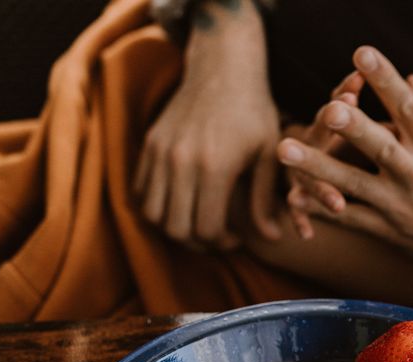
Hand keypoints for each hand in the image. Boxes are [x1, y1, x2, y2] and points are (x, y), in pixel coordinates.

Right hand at [135, 1, 279, 247]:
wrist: (223, 67)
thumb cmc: (255, 112)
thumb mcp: (270, 155)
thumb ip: (265, 200)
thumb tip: (272, 238)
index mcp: (215, 166)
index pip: (208, 228)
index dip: (224, 243)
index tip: (238, 237)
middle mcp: (181, 161)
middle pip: (177, 228)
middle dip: (199, 242)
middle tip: (218, 236)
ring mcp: (160, 152)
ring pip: (152, 214)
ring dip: (174, 228)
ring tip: (198, 223)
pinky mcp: (149, 144)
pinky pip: (140, 191)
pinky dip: (156, 206)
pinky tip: (182, 203)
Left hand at [276, 46, 412, 280]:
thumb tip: (411, 82)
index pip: (409, 109)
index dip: (385, 79)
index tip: (362, 53)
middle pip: (381, 147)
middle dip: (353, 128)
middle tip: (329, 109)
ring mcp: (402, 205)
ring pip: (355, 184)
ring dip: (319, 167)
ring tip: (286, 149)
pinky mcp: (391, 231)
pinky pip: (352, 220)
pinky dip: (323, 209)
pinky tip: (295, 195)